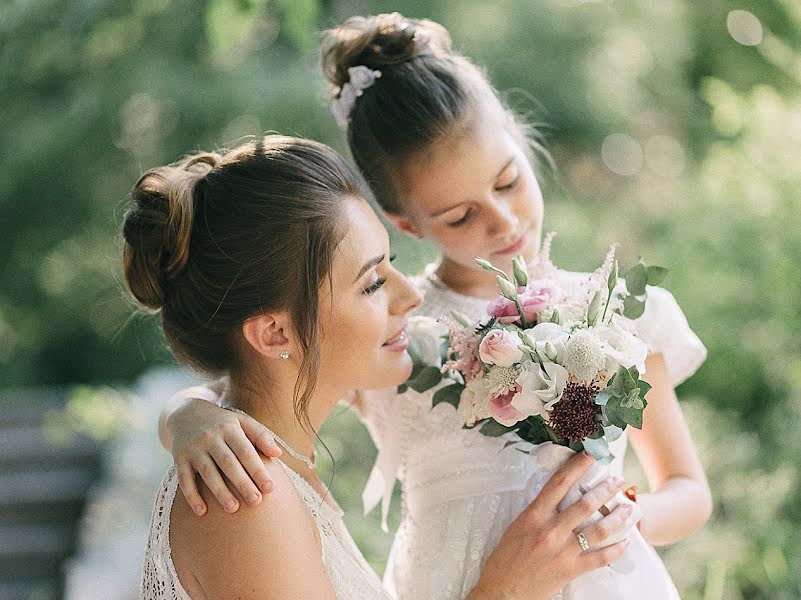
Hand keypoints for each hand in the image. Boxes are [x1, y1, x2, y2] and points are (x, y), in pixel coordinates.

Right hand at [167, 398, 281, 515]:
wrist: (185, 413)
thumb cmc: (222, 423)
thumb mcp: (241, 422)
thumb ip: (261, 435)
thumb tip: (278, 453)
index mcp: (229, 428)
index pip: (246, 451)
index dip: (257, 470)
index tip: (270, 487)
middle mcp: (210, 437)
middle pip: (228, 463)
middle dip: (242, 483)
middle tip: (255, 502)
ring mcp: (193, 448)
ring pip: (208, 472)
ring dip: (220, 492)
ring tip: (233, 509)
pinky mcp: (179, 458)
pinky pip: (184, 479)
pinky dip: (192, 496)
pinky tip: (202, 512)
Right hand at [467, 452, 630, 599]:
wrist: (503, 591)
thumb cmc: (505, 560)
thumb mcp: (516, 527)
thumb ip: (536, 512)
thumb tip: (552, 498)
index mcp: (534, 516)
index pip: (558, 483)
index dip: (576, 467)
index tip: (589, 456)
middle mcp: (551, 530)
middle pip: (585, 504)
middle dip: (604, 489)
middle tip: (617, 480)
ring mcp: (563, 550)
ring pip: (598, 529)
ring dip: (617, 517)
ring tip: (628, 508)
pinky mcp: (571, 569)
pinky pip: (600, 558)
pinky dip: (615, 549)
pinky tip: (625, 542)